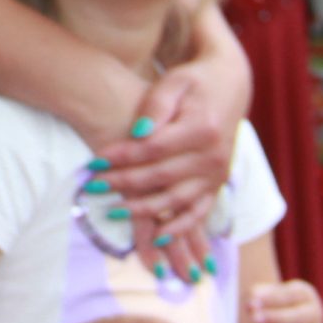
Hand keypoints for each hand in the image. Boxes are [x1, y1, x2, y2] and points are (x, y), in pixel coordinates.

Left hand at [92, 63, 238, 280]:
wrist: (229, 86)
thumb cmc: (193, 82)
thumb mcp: (173, 83)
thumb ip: (155, 107)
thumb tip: (138, 132)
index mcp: (201, 129)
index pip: (154, 149)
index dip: (123, 156)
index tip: (94, 160)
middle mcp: (213, 156)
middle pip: (161, 176)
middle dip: (124, 183)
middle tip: (94, 186)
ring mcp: (217, 174)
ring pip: (177, 200)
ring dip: (144, 210)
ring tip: (112, 211)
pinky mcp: (217, 184)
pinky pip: (199, 212)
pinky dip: (179, 228)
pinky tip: (157, 240)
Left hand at [243, 280, 322, 322]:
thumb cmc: (269, 306)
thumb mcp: (263, 296)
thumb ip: (257, 296)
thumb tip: (252, 305)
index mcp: (305, 294)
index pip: (292, 295)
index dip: (272, 299)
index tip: (253, 303)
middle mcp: (314, 314)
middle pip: (299, 317)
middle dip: (276, 318)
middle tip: (255, 319)